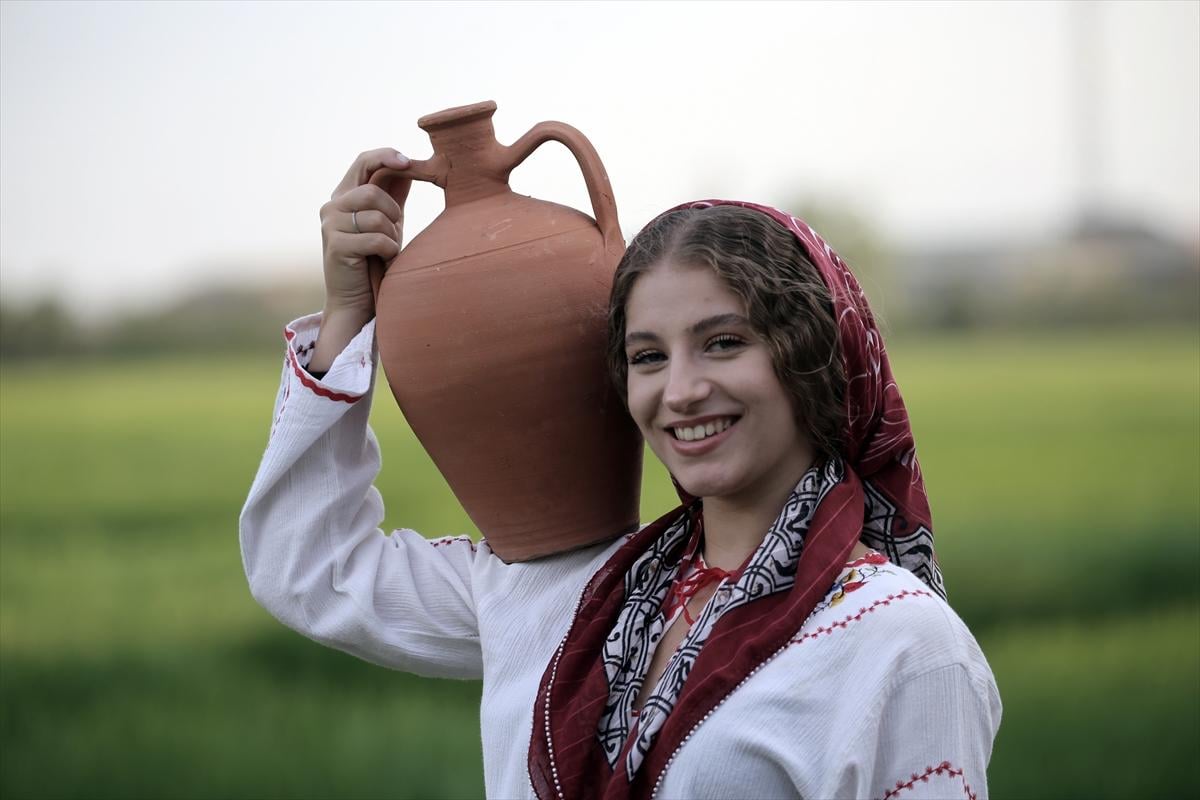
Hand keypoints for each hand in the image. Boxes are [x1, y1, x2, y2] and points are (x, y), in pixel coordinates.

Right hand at [310, 148, 411, 372]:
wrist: (357, 301)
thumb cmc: (375, 260)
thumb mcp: (387, 222)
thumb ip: (393, 194)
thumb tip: (409, 164)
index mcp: (344, 195)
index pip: (363, 161)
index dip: (386, 157)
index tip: (408, 161)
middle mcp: (332, 207)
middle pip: (372, 191)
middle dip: (393, 211)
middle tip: (396, 230)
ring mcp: (331, 226)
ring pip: (376, 215)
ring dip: (391, 234)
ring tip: (387, 250)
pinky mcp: (336, 246)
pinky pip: (376, 238)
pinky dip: (388, 250)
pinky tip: (383, 260)